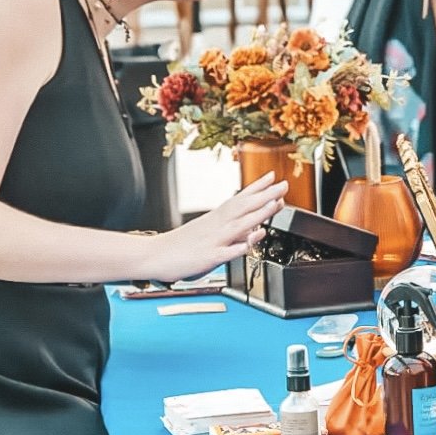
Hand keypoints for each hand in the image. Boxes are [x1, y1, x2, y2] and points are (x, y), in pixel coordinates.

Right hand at [145, 174, 287, 281]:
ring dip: (257, 215)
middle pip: (243, 207)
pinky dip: (236, 248)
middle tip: (283, 184)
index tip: (274, 176)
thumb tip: (253, 226)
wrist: (151, 256)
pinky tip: (248, 244)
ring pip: (238, 226)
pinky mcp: (206, 258)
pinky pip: (223, 253)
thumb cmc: (180, 245)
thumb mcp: (207, 232)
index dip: (258, 187)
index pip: (240, 198)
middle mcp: (216, 226)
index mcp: (215, 219)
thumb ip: (230, 229)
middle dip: (265, 196)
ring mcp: (212, 241)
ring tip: (274, 205)